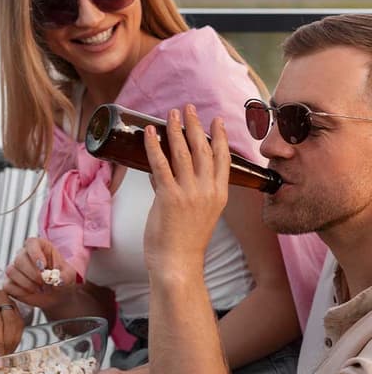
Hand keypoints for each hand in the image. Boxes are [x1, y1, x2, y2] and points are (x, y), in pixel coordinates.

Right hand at [4, 237, 75, 309]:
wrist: (57, 295)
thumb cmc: (62, 280)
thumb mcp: (69, 276)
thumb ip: (65, 276)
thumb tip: (57, 280)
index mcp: (40, 247)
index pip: (31, 243)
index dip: (35, 254)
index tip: (43, 266)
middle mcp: (25, 255)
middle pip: (19, 258)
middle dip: (33, 273)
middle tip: (45, 282)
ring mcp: (16, 268)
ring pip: (12, 271)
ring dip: (27, 283)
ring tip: (40, 289)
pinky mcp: (10, 282)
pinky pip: (8, 285)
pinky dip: (20, 291)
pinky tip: (31, 292)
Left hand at [143, 105, 229, 274]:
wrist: (178, 265)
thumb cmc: (184, 245)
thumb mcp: (195, 215)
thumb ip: (180, 192)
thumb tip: (159, 175)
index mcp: (219, 195)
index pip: (223, 159)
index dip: (219, 137)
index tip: (217, 120)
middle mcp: (207, 190)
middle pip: (203, 149)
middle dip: (195, 125)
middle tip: (188, 108)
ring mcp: (189, 193)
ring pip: (182, 152)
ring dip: (176, 129)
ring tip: (171, 114)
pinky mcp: (169, 197)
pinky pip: (160, 165)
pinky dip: (154, 146)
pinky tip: (149, 133)